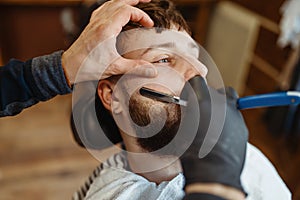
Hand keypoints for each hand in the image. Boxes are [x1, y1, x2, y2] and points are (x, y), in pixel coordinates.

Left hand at [62, 0, 156, 84]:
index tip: (149, 25)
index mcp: (106, 29)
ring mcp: (94, 22)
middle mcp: (100, 21)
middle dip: (135, 0)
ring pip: (111, 3)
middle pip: (120, 2)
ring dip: (124, 0)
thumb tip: (152, 71)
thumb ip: (135, 67)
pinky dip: (113, 5)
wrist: (69, 66)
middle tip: (147, 0)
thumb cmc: (89, 67)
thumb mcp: (115, 67)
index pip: (127, 11)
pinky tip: (116, 9)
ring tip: (135, 1)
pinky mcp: (91, 25)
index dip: (141, 15)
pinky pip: (103, 8)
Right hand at [180, 76, 247, 196]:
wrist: (213, 172)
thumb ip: (187, 113)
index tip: (188, 100)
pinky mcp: (243, 126)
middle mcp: (220, 103)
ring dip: (221, 106)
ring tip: (213, 122)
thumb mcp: (181, 129)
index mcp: (202, 100)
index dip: (191, 90)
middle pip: (215, 90)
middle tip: (200, 112)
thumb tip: (189, 110)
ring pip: (229, 100)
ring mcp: (234, 114)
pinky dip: (228, 121)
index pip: (197, 81)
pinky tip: (221, 135)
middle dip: (207, 98)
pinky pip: (235, 116)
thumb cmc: (192, 152)